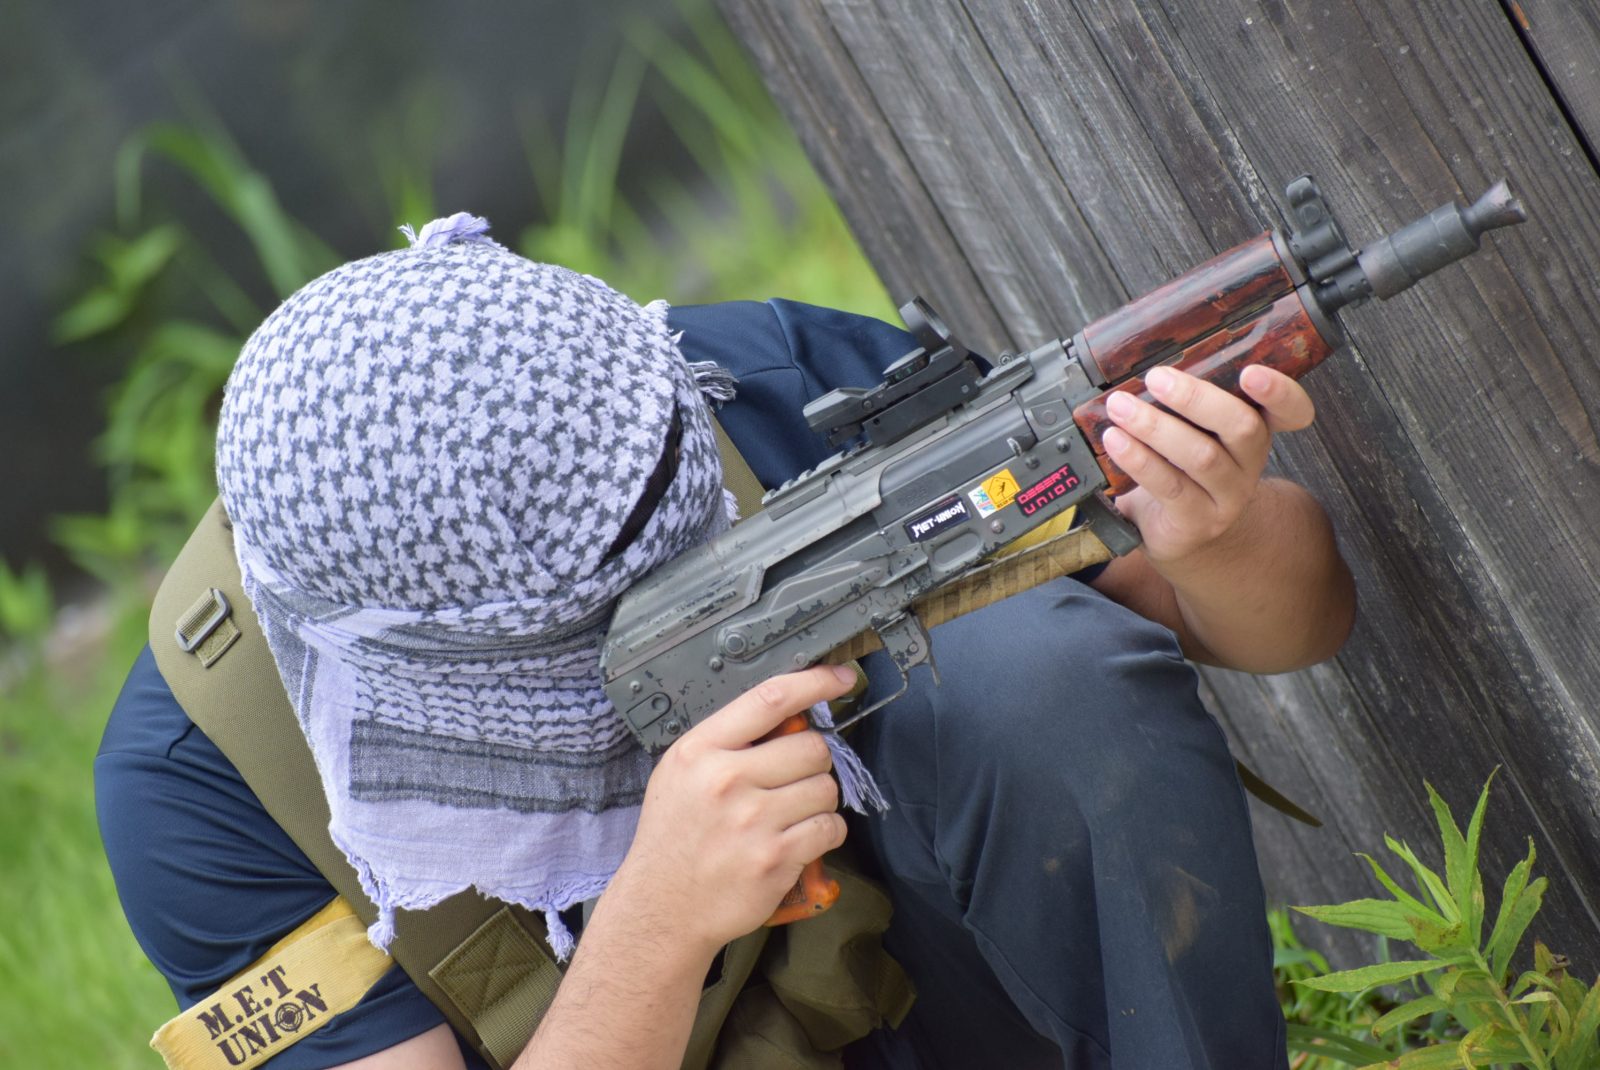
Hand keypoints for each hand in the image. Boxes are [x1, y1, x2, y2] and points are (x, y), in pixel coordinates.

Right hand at [603, 665, 853, 953]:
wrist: (661, 907)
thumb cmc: (675, 836)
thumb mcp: (682, 774)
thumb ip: (729, 744)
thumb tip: (792, 718)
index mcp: (701, 750)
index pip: (770, 699)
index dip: (815, 682)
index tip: (843, 678)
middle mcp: (727, 779)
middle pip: (811, 747)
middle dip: (813, 763)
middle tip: (794, 781)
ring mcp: (753, 820)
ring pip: (826, 788)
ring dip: (819, 800)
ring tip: (791, 815)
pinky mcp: (776, 858)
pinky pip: (830, 828)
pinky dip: (825, 833)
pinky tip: (800, 839)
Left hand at [1101, 365, 1313, 563]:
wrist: (1181, 536)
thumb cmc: (1182, 471)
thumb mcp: (1194, 434)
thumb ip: (1185, 404)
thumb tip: (1137, 362)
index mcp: (1256, 431)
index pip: (1291, 411)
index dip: (1280, 391)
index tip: (1251, 372)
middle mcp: (1249, 463)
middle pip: (1241, 426)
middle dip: (1196, 398)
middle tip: (1155, 378)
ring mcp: (1227, 496)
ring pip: (1201, 457)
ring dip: (1156, 427)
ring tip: (1120, 407)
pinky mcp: (1197, 521)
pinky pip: (1170, 486)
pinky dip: (1139, 460)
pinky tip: (1115, 441)